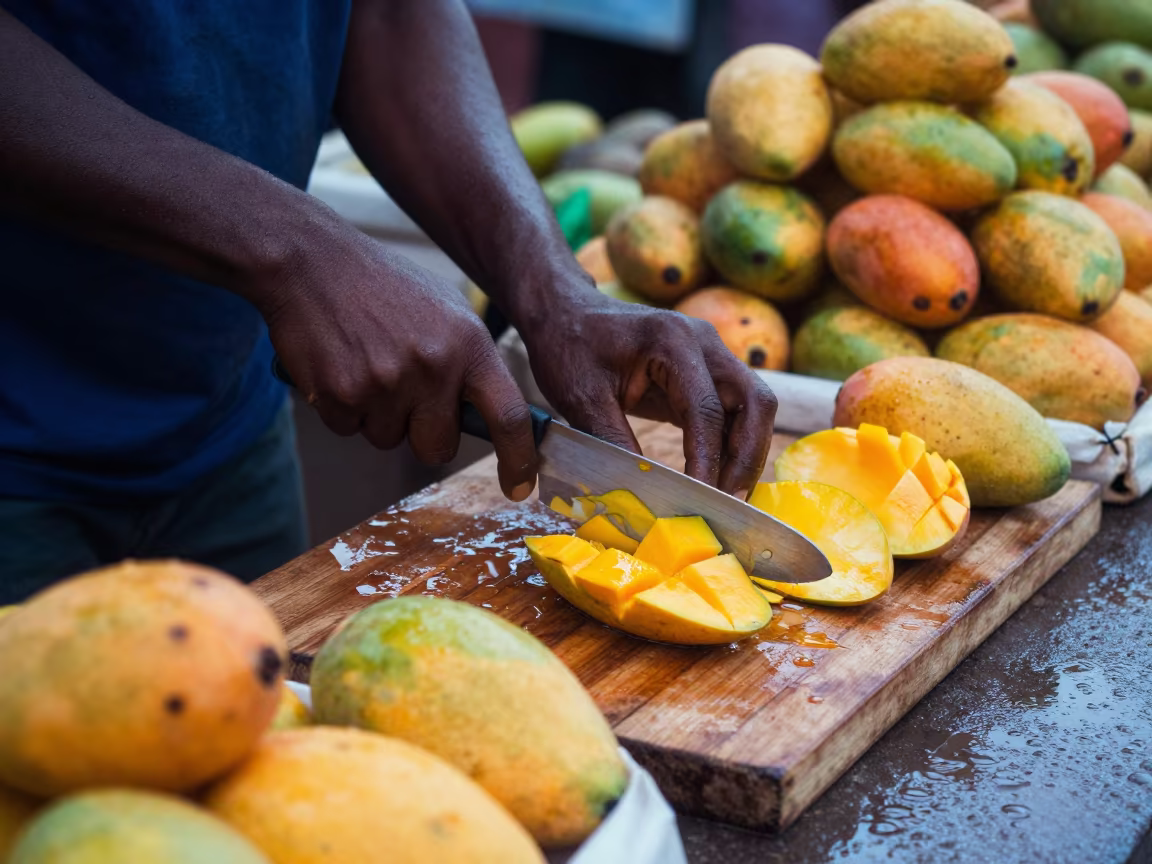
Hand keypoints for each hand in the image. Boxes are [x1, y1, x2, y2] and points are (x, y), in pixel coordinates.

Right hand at [253, 226, 537, 501]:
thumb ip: (468, 362)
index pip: (508, 415)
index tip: (519, 486)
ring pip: (389, 439)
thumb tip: (486, 416)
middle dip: (423, 434)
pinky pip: (349, 430)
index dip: (519, 459)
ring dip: (379, 417)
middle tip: (406, 394)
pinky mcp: (341, 395)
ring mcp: (385, 383)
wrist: (312, 262)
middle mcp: (432, 367)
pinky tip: (339, 366)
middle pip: (439, 447)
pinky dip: (343, 408)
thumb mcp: (446, 310)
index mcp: (467, 344)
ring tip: (367, 364)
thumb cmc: (384, 288)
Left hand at [521, 284, 778, 499]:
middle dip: (747, 457)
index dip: (708, 459)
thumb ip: (614, 442)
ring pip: (754, 407)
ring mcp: (712, 354)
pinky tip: (716, 477)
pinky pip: (735, 410)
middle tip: (727, 502)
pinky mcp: (707, 371)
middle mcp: (704, 343)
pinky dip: (732, 444)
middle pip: (755, 402)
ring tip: (726, 496)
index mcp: (672, 340)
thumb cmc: (570, 347)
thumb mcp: (582, 398)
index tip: (701, 499)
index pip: (707, 408)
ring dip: (746, 453)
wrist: (565, 312)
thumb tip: (643, 494)